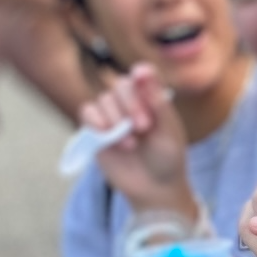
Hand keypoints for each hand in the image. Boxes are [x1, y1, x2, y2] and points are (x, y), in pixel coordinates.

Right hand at [82, 65, 194, 213]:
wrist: (155, 189)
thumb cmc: (168, 158)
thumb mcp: (168, 129)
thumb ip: (156, 100)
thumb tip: (142, 68)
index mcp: (151, 98)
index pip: (140, 75)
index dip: (141, 80)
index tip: (143, 83)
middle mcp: (130, 103)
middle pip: (120, 86)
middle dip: (131, 105)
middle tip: (144, 127)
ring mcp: (111, 116)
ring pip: (103, 100)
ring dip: (116, 119)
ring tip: (131, 144)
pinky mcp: (96, 131)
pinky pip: (87, 112)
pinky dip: (96, 122)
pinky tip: (109, 137)